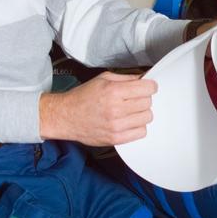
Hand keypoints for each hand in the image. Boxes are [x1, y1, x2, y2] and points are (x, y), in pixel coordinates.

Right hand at [39, 71, 156, 146]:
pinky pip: (141, 133)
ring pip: (147, 118)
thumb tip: (145, 79)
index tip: (148, 87)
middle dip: (144, 98)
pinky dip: (138, 127)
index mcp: (113, 91)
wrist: (66, 116)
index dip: (150, 86)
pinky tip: (128, 122)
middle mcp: (115, 109)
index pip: (147, 88)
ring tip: (130, 111)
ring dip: (141, 113)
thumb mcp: (103, 79)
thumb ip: (126, 78)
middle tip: (134, 99)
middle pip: (148, 103)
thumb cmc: (83, 97)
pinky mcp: (115, 138)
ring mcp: (116, 126)